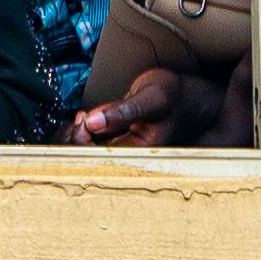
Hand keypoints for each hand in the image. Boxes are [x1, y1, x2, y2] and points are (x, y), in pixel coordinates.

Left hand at [69, 60, 253, 148]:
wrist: (189, 98)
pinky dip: (78, 134)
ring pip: (84, 155)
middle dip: (71, 140)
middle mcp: (128, 159)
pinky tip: (81, 120)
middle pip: (85, 162)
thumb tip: (92, 122)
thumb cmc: (175, 97)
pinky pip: (89, 146)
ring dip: (72, 137)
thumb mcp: (152, 98)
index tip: (83, 118)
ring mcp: (121, 153)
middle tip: (78, 117)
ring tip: (79, 118)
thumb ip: (124, 110)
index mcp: (138, 155)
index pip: (95, 160)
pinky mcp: (116, 144)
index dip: (80, 141)